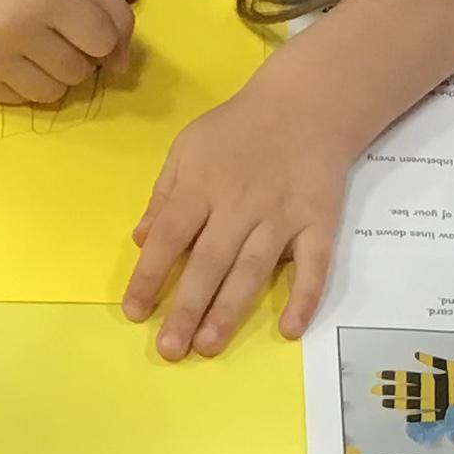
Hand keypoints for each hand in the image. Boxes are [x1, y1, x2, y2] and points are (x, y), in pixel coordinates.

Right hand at [0, 0, 133, 105]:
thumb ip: (113, 13)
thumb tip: (120, 67)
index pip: (101, 42)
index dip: (100, 35)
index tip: (85, 22)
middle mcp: (13, 28)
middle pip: (78, 72)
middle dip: (77, 55)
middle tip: (57, 31)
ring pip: (52, 93)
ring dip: (54, 74)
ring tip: (37, 46)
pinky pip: (23, 99)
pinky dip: (27, 82)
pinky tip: (13, 54)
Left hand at [124, 78, 358, 361]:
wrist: (306, 103)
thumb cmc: (239, 129)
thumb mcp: (188, 147)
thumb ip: (164, 194)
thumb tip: (142, 241)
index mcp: (202, 186)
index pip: (170, 237)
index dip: (149, 276)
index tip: (134, 313)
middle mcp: (239, 205)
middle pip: (209, 262)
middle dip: (186, 307)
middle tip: (170, 349)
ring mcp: (282, 216)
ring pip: (253, 269)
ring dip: (230, 309)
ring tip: (208, 345)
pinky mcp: (319, 223)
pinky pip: (314, 265)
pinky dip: (305, 297)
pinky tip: (290, 329)